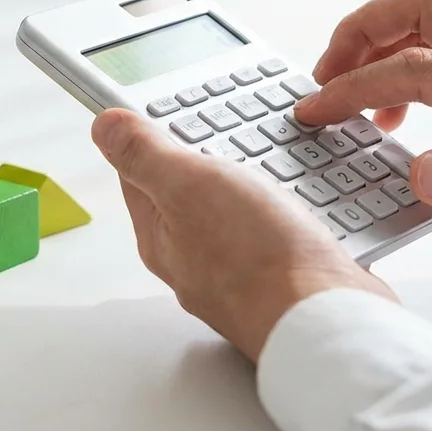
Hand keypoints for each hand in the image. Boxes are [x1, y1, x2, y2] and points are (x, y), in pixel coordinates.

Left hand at [91, 108, 395, 361]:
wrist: (326, 320)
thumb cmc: (258, 261)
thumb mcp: (189, 186)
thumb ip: (146, 155)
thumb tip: (105, 127)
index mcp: (160, 238)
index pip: (139, 175)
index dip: (152, 137)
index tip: (170, 111)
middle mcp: (194, 261)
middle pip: (190, 195)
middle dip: (208, 158)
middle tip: (228, 127)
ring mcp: (239, 274)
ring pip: (238, 215)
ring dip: (254, 183)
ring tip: (273, 159)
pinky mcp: (283, 281)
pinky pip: (278, 234)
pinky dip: (288, 211)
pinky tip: (306, 200)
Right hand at [295, 0, 431, 263]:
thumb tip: (420, 170)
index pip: (418, 66)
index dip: (355, 86)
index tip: (314, 111)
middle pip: (420, 5)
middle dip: (359, 33)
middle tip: (325, 83)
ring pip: (431, 18)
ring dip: (380, 46)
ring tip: (351, 102)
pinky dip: (406, 68)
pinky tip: (398, 118)